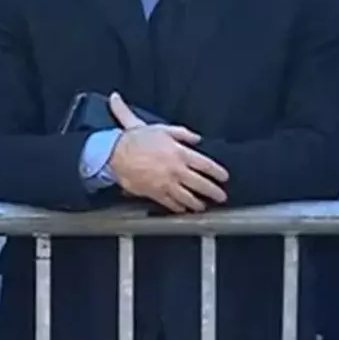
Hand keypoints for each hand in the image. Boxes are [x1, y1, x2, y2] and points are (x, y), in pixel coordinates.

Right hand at [106, 93, 228, 212]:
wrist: (114, 152)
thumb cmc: (136, 139)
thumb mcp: (162, 129)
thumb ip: (183, 133)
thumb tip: (197, 138)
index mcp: (180, 153)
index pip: (206, 165)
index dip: (217, 172)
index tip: (224, 177)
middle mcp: (175, 170)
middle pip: (200, 184)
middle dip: (213, 191)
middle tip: (221, 197)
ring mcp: (165, 183)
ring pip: (186, 196)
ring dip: (197, 203)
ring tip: (204, 207)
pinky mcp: (153, 192)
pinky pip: (169, 203)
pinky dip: (178, 207)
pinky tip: (183, 210)